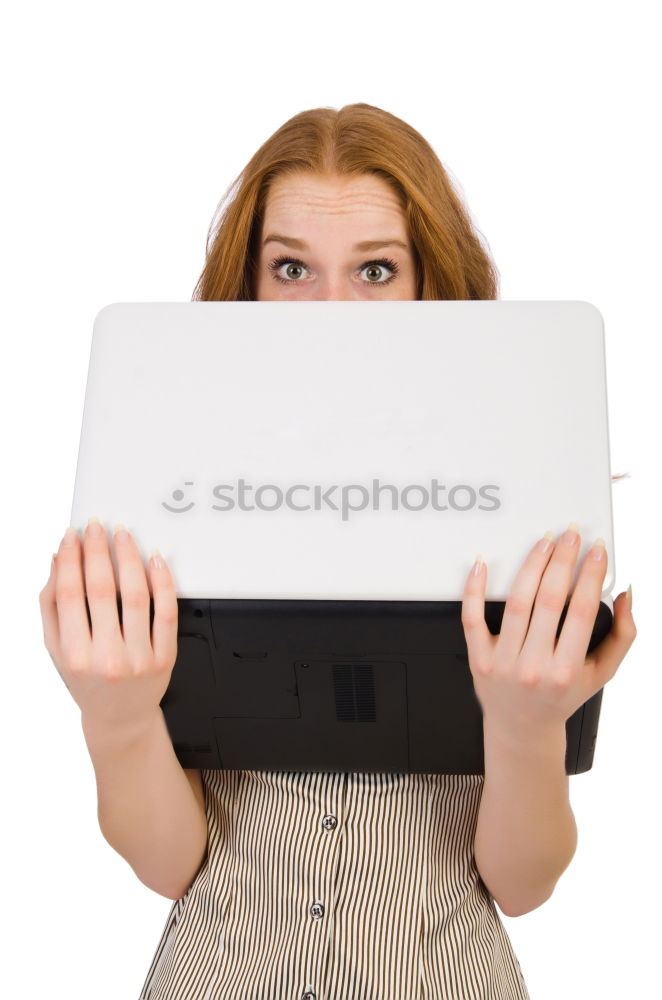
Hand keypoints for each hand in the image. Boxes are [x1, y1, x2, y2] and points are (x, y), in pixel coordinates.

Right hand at [39, 520, 178, 736]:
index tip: (72, 536)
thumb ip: (51, 607)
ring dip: (129, 558)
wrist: (120, 717)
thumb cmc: (86, 679)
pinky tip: (154, 559)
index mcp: (74, 656)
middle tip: (97, 526)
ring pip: (136, 596)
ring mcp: (139, 658)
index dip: (70, 560)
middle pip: (102, 591)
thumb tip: (55, 560)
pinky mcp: (166, 657)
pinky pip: (167, 612)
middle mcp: (106, 658)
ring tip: (123, 535)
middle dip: (98, 551)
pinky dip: (162, 582)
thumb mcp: (57, 649)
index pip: (70, 595)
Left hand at [461, 524, 636, 739]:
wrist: (522, 727)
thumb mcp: (601, 673)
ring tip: (544, 543)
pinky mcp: (477, 659)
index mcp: (566, 670)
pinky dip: (475, 588)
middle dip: (563, 560)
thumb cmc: (562, 695)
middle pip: (549, 600)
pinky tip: (484, 564)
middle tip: (570, 535)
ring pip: (516, 602)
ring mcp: (502, 662)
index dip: (591, 575)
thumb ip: (622, 635)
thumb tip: (626, 595)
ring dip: (531, 565)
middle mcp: (533, 667)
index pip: (581, 611)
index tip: (596, 550)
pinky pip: (471, 618)